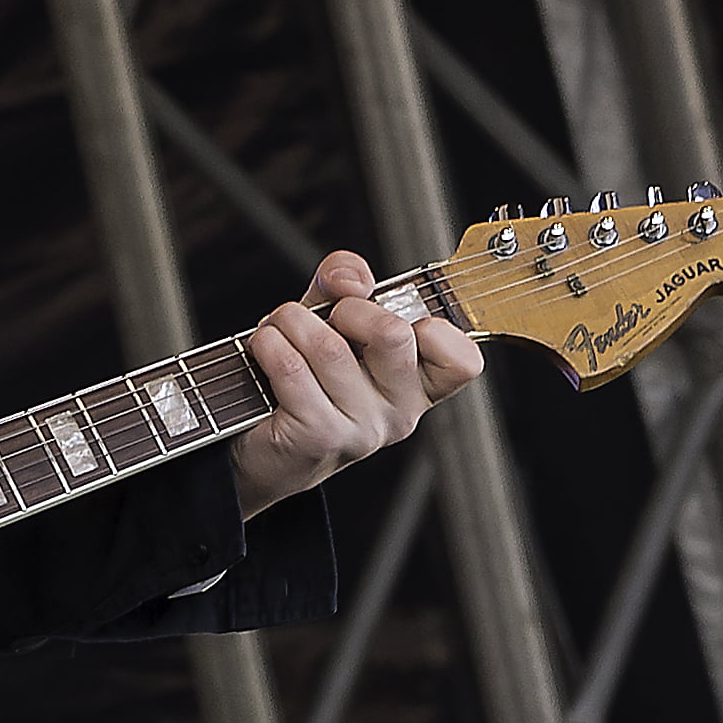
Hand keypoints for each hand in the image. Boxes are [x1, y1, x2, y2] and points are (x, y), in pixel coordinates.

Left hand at [231, 250, 485, 516]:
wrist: (259, 442)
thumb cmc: (303, 372)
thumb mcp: (330, 317)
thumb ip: (346, 281)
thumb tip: (351, 279)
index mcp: (419, 384)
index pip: (463, 359)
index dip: (430, 324)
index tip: (388, 318)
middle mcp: (401, 411)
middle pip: (394, 335)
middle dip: (346, 308)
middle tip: (324, 319)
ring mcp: (363, 430)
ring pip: (330, 347)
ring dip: (289, 322)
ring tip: (279, 331)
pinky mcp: (320, 438)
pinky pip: (292, 368)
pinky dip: (268, 345)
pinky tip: (264, 351)